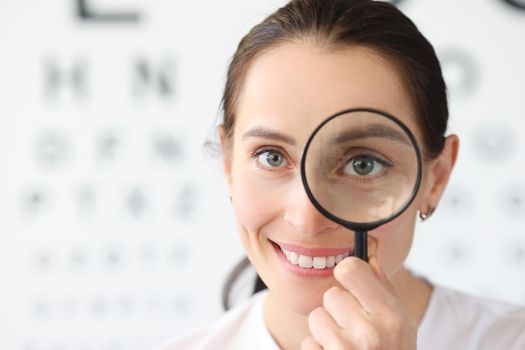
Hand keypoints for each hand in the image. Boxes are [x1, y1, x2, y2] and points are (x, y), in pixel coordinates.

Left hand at [301, 256, 416, 349]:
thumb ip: (383, 290)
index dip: (347, 274)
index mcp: (390, 317)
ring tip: (345, 347)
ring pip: (316, 317)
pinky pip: (307, 342)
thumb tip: (367, 257)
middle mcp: (369, 333)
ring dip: (325, 331)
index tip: (350, 283)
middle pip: (331, 295)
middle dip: (339, 310)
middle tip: (354, 329)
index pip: (350, 269)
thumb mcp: (402, 326)